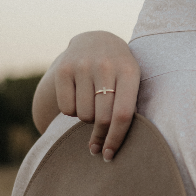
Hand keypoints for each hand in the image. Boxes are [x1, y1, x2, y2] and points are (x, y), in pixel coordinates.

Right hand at [51, 31, 140, 159]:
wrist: (96, 41)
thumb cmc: (119, 73)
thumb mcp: (131, 83)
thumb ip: (127, 109)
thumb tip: (110, 149)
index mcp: (129, 71)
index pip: (122, 114)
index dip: (115, 139)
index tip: (109, 155)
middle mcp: (106, 66)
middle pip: (101, 118)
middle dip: (100, 136)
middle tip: (98, 144)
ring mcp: (83, 66)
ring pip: (82, 115)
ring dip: (87, 118)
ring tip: (92, 104)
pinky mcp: (64, 69)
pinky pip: (66, 108)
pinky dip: (72, 110)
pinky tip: (79, 96)